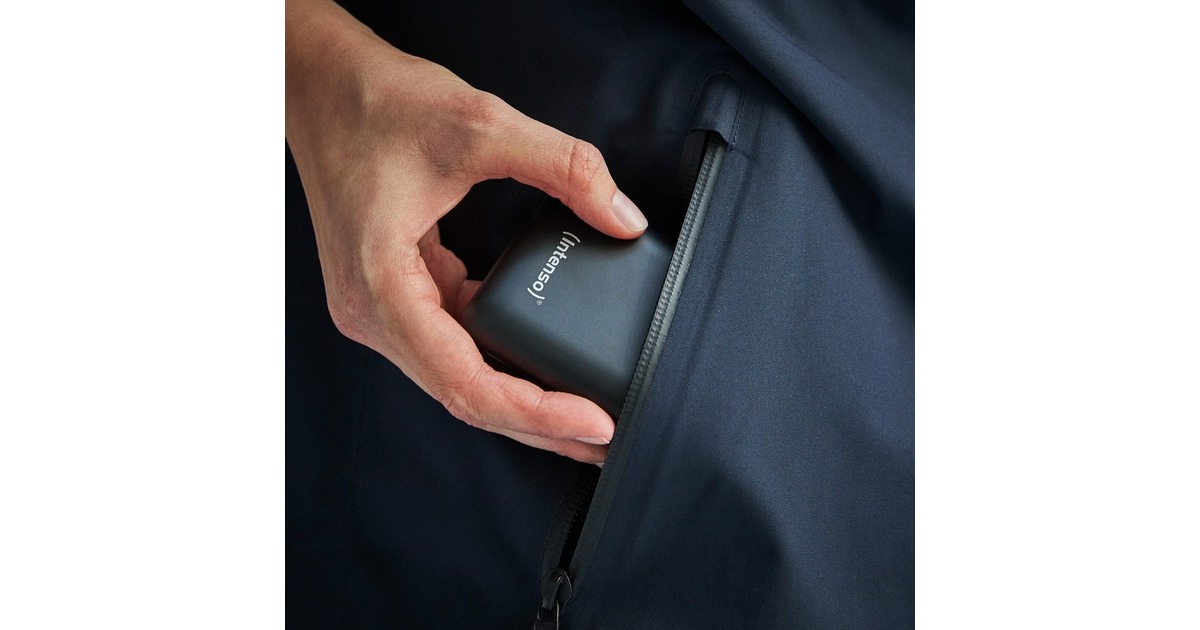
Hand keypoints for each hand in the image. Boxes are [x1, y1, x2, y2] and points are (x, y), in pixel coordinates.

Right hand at [285, 0, 647, 463]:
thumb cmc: (377, 104)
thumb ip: (566, 168)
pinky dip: (503, 365)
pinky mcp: (397, 296)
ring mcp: (382, 310)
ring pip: (460, 380)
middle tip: (608, 439)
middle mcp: (374, 314)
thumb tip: (625, 218)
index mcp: (381, 288)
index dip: (536, 412)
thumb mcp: (482, 125)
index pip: (465, 382)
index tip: (595, 420)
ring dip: (523, 402)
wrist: (320, 84)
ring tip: (587, 418)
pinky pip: (455, 348)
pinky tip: (547, 372)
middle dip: (539, 424)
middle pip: (465, 397)